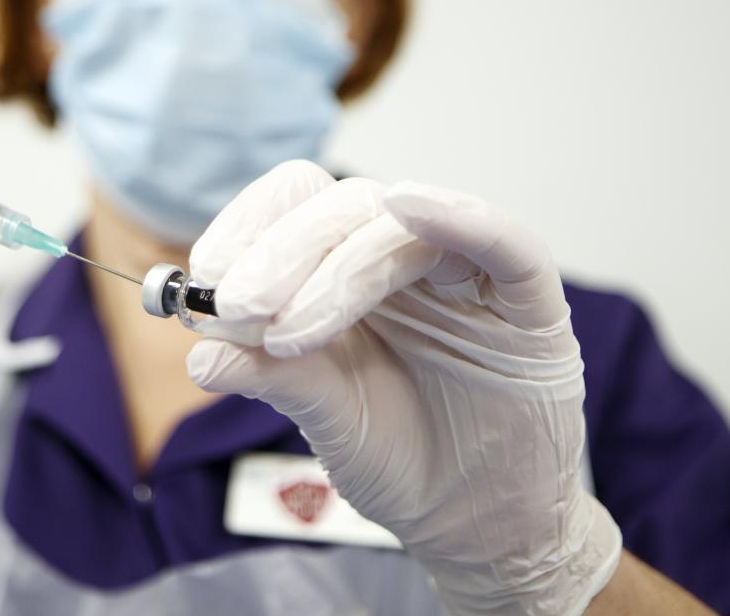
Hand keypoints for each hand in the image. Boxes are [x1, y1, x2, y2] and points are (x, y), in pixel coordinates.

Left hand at [185, 161, 621, 615]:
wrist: (477, 524)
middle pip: (342, 206)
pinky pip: (506, 244)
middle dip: (282, 251)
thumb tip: (200, 354)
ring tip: (288, 334)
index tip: (205, 271)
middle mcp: (403, 259)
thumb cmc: (400, 456)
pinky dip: (460, 218)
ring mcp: (467, 276)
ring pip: (400, 227)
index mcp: (346, 270)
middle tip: (238, 304)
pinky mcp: (530, 305)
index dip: (250, 225)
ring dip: (335, 268)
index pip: (298, 205)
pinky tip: (409, 206)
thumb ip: (270, 374)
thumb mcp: (323, 414)